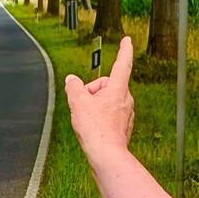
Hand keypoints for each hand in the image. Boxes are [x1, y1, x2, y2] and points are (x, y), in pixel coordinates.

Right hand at [64, 35, 134, 162]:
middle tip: (82, 104)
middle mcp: (126, 99)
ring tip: (86, 119)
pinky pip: (109, 114)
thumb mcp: (78, 102)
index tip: (127, 41)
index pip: (122, 64)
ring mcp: (126, 114)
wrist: (107, 156)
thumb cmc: (96, 130)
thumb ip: (73, 87)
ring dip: (95, 105)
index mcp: (118, 89)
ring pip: (107, 101)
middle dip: (93, 91)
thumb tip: (71, 80)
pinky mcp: (123, 126)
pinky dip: (99, 117)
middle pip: (107, 85)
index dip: (124, 50)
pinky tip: (92, 128)